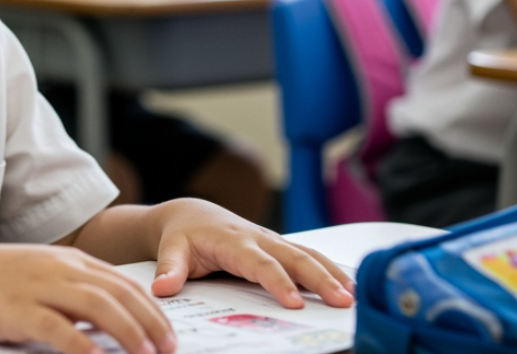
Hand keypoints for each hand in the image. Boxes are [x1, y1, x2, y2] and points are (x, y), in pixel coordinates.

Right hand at [0, 244, 176, 353]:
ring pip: (96, 305)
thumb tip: (108, 323)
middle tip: (170, 349)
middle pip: (117, 292)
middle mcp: (58, 268)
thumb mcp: (38, 276)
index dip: (151, 308)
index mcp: (67, 260)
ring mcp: (37, 286)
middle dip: (150, 322)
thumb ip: (71, 292)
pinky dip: (81, 344)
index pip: (122, 282)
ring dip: (128, 331)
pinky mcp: (16, 309)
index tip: (170, 334)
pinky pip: (56, 327)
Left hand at [147, 199, 353, 307]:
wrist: (191, 214)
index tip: (295, 303)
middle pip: (295, 258)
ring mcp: (272, 241)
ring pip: (308, 255)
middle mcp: (258, 238)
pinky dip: (330, 269)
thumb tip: (162, 289)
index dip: (278, 282)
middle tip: (343, 302)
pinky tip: (349, 286)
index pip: (260, 263)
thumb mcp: (171, 249)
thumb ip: (169, 269)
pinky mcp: (280, 246)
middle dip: (320, 279)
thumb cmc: (183, 234)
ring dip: (332, 274)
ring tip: (354, 297)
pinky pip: (309, 256)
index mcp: (233, 241)